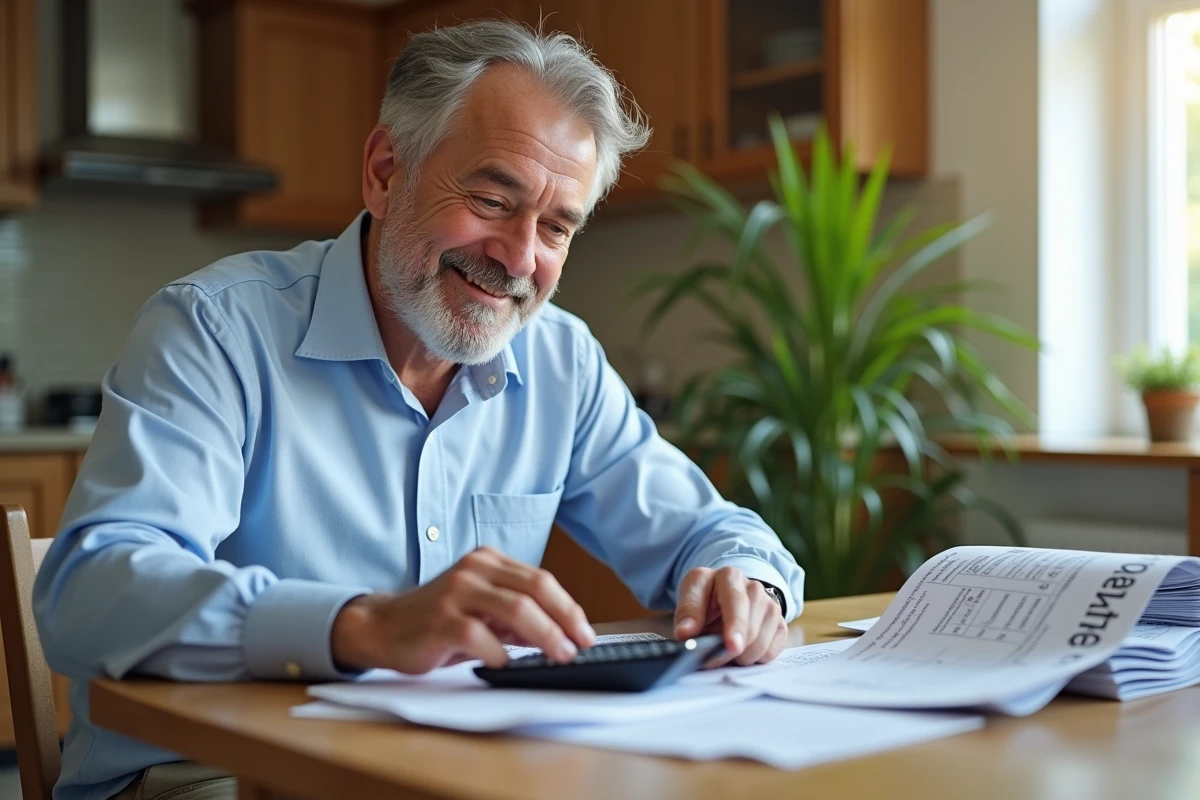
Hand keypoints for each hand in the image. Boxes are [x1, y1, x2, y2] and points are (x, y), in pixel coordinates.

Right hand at [330, 546, 595, 672]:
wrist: (383, 626)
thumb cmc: (437, 620)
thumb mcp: (482, 610)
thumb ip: (517, 617)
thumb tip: (561, 635)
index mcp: (488, 561)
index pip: (541, 579)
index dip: (569, 607)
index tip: (586, 632)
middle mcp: (474, 570)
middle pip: (535, 589)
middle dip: (565, 619)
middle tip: (580, 645)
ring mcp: (456, 593)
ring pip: (516, 608)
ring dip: (545, 635)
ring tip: (558, 655)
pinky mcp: (441, 620)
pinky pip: (481, 635)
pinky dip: (500, 653)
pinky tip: (506, 664)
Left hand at [673, 566, 786, 666]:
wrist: (726, 596)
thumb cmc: (706, 598)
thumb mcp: (690, 596)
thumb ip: (686, 613)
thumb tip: (684, 633)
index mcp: (729, 577)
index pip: (736, 601)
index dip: (735, 625)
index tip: (732, 646)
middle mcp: (755, 588)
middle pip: (750, 628)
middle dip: (731, 650)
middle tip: (711, 660)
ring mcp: (771, 606)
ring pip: (761, 643)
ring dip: (740, 656)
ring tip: (725, 649)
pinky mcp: (780, 624)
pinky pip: (771, 652)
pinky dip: (754, 659)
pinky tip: (742, 650)